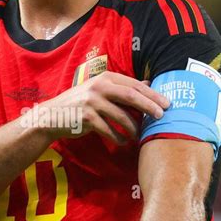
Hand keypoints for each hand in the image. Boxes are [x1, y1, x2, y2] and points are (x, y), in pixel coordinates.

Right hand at [31, 71, 169, 144]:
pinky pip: (109, 130)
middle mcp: (99, 87)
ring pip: (121, 116)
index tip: (167, 103)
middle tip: (162, 116)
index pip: (134, 85)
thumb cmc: (81, 103)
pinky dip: (118, 138)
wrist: (54, 116)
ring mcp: (92, 102)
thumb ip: (122, 88)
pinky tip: (124, 142)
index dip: (152, 94)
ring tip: (139, 136)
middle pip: (130, 96)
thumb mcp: (101, 90)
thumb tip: (148, 85)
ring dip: (133, 128)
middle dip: (149, 107)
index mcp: (105, 78)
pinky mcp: (86, 118)